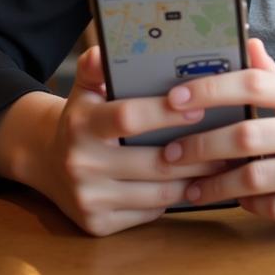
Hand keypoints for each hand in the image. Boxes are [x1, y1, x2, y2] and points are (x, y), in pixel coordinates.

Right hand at [37, 45, 227, 235]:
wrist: (47, 163)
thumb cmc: (82, 117)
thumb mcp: (85, 88)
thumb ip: (97, 65)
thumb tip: (107, 49)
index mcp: (81, 124)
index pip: (129, 118)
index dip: (166, 114)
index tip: (199, 109)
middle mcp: (81, 164)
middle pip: (153, 162)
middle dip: (196, 153)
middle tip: (228, 141)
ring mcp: (89, 199)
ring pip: (157, 193)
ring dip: (193, 179)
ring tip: (221, 164)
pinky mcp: (97, 226)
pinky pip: (149, 213)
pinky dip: (174, 199)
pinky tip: (195, 185)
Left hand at [160, 38, 274, 225]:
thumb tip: (245, 41)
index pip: (253, 84)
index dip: (210, 89)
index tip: (174, 98)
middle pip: (247, 134)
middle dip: (200, 145)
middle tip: (168, 154)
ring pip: (257, 176)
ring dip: (216, 184)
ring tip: (190, 187)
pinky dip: (250, 204)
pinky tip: (235, 199)